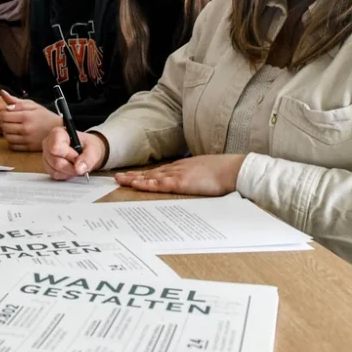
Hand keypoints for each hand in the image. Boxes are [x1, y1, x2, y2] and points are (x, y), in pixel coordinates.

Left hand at [0, 92, 62, 151]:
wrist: (59, 130)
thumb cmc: (45, 116)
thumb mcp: (33, 105)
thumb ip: (16, 101)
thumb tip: (3, 93)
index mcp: (26, 116)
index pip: (4, 115)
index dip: (3, 113)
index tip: (8, 113)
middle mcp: (26, 128)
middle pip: (4, 126)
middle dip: (4, 122)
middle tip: (10, 121)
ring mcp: (27, 139)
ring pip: (6, 137)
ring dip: (7, 132)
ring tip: (13, 128)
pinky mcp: (28, 148)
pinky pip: (12, 146)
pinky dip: (11, 141)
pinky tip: (16, 136)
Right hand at [43, 129, 106, 179]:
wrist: (86, 150)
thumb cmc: (87, 146)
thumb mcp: (93, 149)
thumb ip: (88, 158)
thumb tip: (79, 168)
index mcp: (57, 134)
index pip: (55, 148)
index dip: (68, 155)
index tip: (77, 156)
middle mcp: (48, 143)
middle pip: (56, 162)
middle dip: (71, 167)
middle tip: (80, 164)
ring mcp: (46, 155)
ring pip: (55, 170)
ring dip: (68, 172)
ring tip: (76, 165)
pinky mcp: (47, 166)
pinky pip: (54, 175)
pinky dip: (65, 175)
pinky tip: (70, 169)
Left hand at [114, 154, 247, 196]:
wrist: (233, 170)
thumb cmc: (224, 172)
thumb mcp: (206, 173)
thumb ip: (197, 177)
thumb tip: (195, 182)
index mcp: (183, 167)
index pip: (160, 171)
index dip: (145, 174)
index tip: (133, 176)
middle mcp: (177, 169)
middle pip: (151, 173)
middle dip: (134, 175)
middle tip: (118, 177)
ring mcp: (178, 174)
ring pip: (151, 177)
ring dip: (134, 178)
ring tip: (120, 180)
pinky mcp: (181, 182)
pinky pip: (159, 184)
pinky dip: (146, 184)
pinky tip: (136, 184)